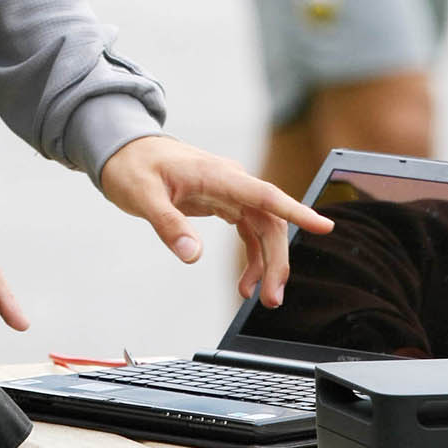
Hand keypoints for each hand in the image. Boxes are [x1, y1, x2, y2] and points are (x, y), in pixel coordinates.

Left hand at [99, 136, 333, 307]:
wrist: (124, 150)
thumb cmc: (132, 166)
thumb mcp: (142, 196)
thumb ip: (168, 224)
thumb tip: (191, 254)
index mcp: (217, 175)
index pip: (265, 194)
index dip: (296, 211)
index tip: (324, 226)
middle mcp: (231, 182)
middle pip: (270, 221)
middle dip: (276, 261)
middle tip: (272, 298)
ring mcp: (230, 192)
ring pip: (264, 230)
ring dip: (267, 264)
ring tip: (261, 297)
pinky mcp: (224, 203)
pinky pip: (250, 232)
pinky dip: (252, 258)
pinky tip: (245, 282)